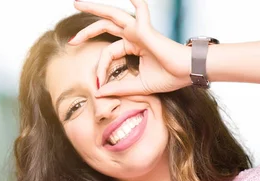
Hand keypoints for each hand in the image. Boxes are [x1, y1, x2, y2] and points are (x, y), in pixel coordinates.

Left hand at [69, 0, 191, 95]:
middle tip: (71, 41)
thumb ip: (119, 88)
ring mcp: (140, 30)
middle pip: (105, 28)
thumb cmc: (170, 78)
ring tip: (77, 3)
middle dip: (86, 33)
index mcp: (134, 47)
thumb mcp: (139, 86)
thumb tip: (99, 92)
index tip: (99, 84)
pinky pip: (141, 9)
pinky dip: (135, 1)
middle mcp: (135, 35)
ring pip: (113, 15)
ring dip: (94, 8)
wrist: (187, 73)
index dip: (101, 68)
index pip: (109, 53)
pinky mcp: (146, 29)